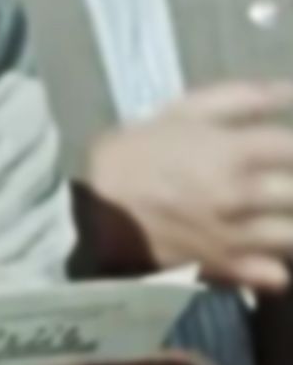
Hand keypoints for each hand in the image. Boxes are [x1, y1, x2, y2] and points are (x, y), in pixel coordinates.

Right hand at [85, 80, 292, 290]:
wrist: (91, 210)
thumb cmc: (135, 154)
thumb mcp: (179, 113)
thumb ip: (240, 98)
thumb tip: (291, 89)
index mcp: (231, 152)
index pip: (292, 145)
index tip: (289, 146)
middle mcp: (242, 196)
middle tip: (281, 176)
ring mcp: (236, 237)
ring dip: (292, 220)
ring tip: (279, 209)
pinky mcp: (226, 268)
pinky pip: (276, 274)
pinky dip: (280, 266)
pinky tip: (273, 254)